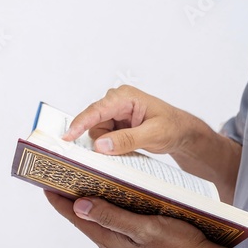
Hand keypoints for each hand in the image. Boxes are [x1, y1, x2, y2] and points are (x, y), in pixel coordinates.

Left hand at [44, 190, 211, 247]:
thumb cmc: (177, 245)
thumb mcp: (144, 229)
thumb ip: (112, 217)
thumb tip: (79, 205)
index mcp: (108, 239)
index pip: (73, 215)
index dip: (57, 197)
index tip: (44, 177)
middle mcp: (109, 239)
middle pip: (79, 214)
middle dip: (66, 194)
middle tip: (58, 170)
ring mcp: (119, 238)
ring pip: (93, 214)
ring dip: (83, 196)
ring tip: (76, 174)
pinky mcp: (130, 234)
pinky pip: (108, 215)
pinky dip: (101, 200)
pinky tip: (106, 188)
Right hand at [62, 85, 195, 155]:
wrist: (181, 133)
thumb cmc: (172, 127)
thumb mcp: (153, 134)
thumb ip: (127, 139)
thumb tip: (100, 145)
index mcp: (124, 97)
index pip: (96, 110)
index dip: (79, 124)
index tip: (67, 138)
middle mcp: (115, 102)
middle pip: (93, 124)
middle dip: (101, 140)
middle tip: (118, 150)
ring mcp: (114, 114)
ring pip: (96, 134)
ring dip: (107, 146)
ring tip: (129, 147)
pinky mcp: (114, 125)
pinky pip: (102, 139)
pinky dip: (110, 147)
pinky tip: (125, 149)